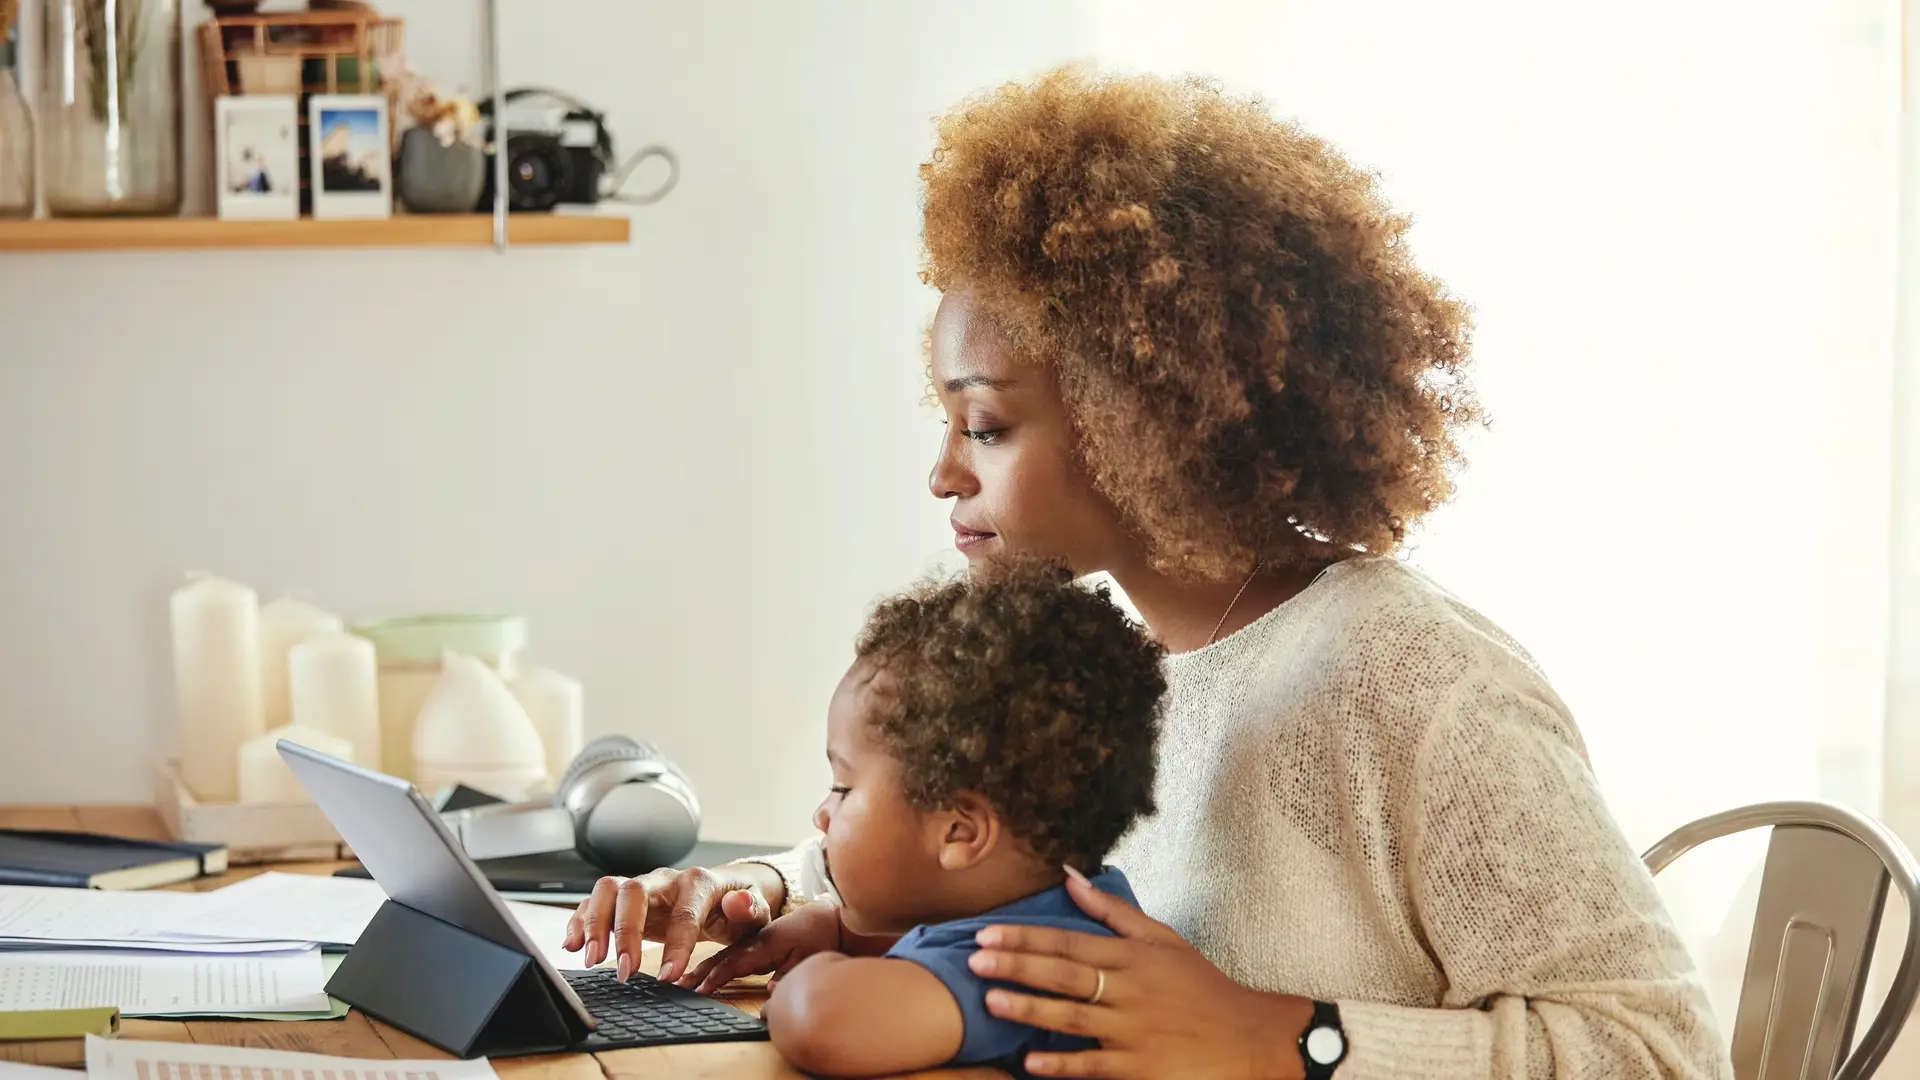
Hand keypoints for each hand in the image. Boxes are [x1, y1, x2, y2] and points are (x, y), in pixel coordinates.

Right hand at [560, 862, 783, 983]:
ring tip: (591, 960)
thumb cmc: (737, 908)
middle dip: (624, 931)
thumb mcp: (754, 911)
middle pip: (634, 891)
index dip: (676, 944)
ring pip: (608, 891)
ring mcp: (641, 887)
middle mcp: (665, 880)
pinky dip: (578, 921)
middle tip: (624, 972)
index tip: (668, 978)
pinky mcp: (624, 900)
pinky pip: (593, 902)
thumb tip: (738, 902)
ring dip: (594, 924)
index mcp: (699, 882)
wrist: (723, 895)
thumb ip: (750, 908)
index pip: (684, 911)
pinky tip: (572, 946)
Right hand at [677, 901, 844, 993]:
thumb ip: (790, 975)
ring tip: (674, 981)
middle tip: (672, 986)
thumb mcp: (810, 957)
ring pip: (717, 955)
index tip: (697, 990)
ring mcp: (749, 940)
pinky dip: (705, 963)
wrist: (824, 915)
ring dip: (695, 968)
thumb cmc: (818, 935)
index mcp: (764, 942)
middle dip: (695, 972)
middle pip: (718, 957)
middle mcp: (751, 939)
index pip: (735, 960)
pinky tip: (691, 971)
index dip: (716, 977)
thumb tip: (773, 993)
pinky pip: (721, 954)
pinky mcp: (749, 942)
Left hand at [967, 868, 1312, 1078]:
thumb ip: (1113, 911)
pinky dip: (1063, 1064)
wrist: (1249, 1039)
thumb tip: (1069, 875)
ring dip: (1030, 1010)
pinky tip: (1031, 1062)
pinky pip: (1095, 1065)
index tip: (985, 934)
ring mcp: (1135, 1031)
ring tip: (991, 1002)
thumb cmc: (1201, 987)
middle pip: (1065, 975)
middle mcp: (1131, 990)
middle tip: (974, 961)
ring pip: (1073, 1018)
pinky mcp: (1142, 1068)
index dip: (1024, 937)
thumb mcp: (1163, 940)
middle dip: (1017, 966)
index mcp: (1133, 956)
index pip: (1069, 941)